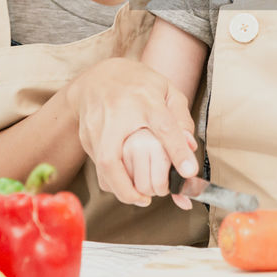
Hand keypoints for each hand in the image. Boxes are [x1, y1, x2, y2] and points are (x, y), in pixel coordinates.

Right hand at [71, 57, 198, 205]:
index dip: (177, 152)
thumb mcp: (167, 90)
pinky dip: (112, 180)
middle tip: (146, 199)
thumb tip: (190, 148)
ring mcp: (96, 127)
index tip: (188, 173)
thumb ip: (181, 118)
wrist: (98, 77)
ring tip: (138, 196)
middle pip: (113, 156)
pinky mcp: (85, 137)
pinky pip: (97, 166)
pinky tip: (124, 183)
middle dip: (127, 186)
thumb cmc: (138, 85)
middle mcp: (117, 114)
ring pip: (102, 166)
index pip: (163, 127)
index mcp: (145, 99)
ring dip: (120, 187)